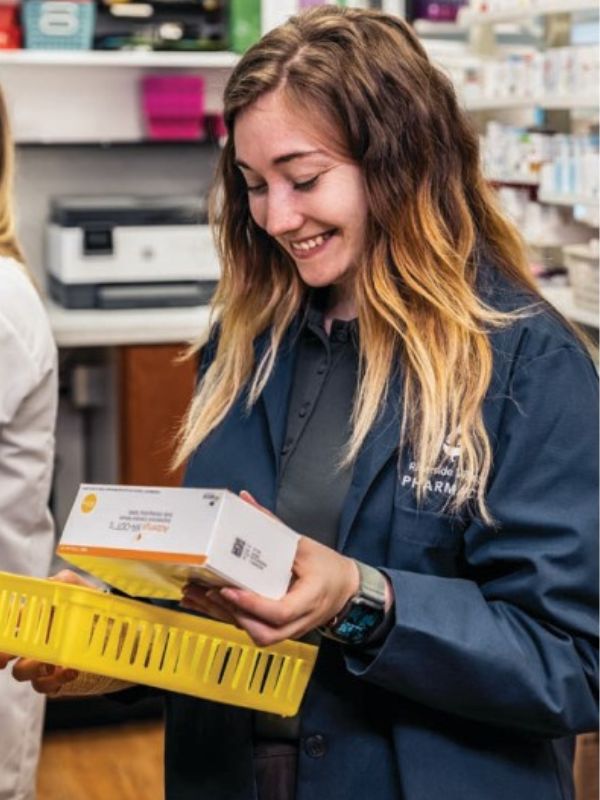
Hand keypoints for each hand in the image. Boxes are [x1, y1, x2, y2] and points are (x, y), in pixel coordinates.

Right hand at [0, 569, 95, 695]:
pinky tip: (70, 672)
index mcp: (37, 619)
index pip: (10, 625)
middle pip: (7, 652)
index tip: (1, 641)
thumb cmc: (94, 609)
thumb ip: (68, 581)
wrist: (118, 635)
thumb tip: (53, 581)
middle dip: (3, 655)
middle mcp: (35, 642)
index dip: (2, 635)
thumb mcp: (85, 590)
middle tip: (6, 660)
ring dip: (33, 668)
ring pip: (21, 672)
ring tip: (52, 663)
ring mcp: (42, 663)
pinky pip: (43, 687)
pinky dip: (54, 682)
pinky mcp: (55, 680)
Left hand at [181, 491, 361, 646]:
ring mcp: (291, 629)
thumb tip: (245, 500)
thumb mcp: (304, 544)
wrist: (347, 590)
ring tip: (198, 598)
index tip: (228, 589)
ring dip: (226, 618)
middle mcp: (300, 620)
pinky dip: (230, 619)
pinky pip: (255, 631)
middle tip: (207, 592)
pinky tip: (207, 606)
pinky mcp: (281, 630)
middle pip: (264, 632)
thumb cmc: (328, 567)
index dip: (251, 604)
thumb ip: (272, 524)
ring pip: (257, 636)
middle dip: (232, 614)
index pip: (279, 611)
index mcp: (310, 598)